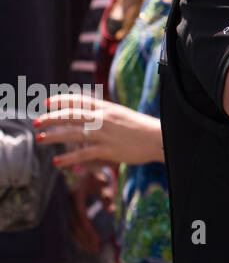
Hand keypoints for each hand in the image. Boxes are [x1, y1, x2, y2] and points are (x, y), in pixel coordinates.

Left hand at [34, 94, 162, 166]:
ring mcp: (105, 134)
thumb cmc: (140, 128)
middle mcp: (103, 118)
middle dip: (52, 118)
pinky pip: (84, 153)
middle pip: (72, 115)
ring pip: (74, 133)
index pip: (79, 100)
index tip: (47, 102)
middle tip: (36, 122)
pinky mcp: (109, 149)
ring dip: (55, 136)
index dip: (62, 100)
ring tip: (40, 139)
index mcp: (107, 108)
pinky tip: (57, 162)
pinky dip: (69, 158)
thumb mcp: (121, 114)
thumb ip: (104, 114)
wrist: (158, 138)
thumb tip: (87, 114)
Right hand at [68, 166, 114, 254]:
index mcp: (76, 195)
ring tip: (93, 248)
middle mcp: (69, 201)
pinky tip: (87, 240)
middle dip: (85, 239)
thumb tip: (110, 211)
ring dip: (82, 238)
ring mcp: (67, 204)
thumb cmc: (96, 170)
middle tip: (95, 250)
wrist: (84, 162)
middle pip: (75, 225)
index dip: (88, 231)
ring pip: (73, 226)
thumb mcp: (103, 182)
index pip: (81, 218)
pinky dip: (80, 232)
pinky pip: (74, 222)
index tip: (97, 242)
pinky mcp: (69, 206)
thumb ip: (106, 196)